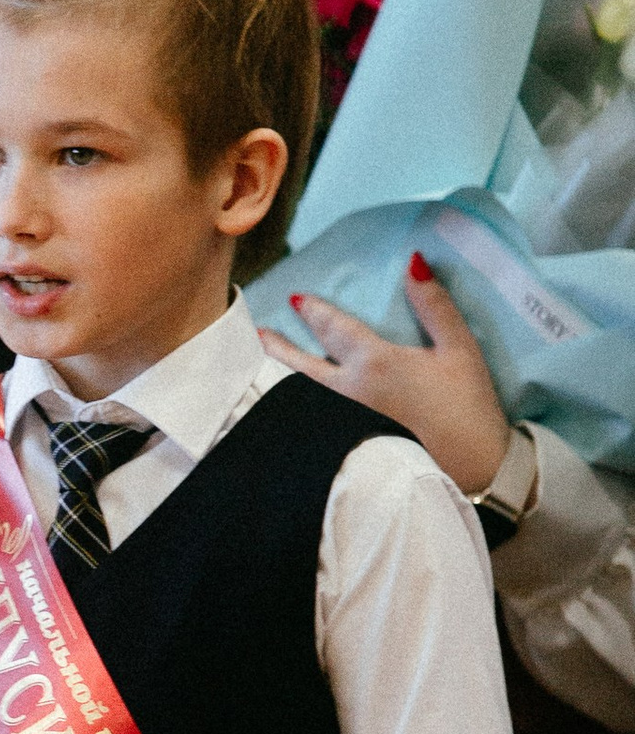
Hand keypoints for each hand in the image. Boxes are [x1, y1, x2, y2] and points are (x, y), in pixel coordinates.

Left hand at [264, 260, 510, 498]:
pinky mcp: (343, 451)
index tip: (296, 300)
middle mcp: (345, 394)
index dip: (315, 311)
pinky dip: (292, 411)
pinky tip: (285, 410)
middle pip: (302, 365)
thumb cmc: (468, 409)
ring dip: (279, 379)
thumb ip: (434, 306)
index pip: (333, 328)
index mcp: (372, 364)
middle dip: (280, 346)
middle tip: (259, 333)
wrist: (474, 472)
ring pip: (299, 396)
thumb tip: (414, 262)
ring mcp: (339, 426)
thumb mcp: (459, 350)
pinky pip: (309, 424)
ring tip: (259, 369)